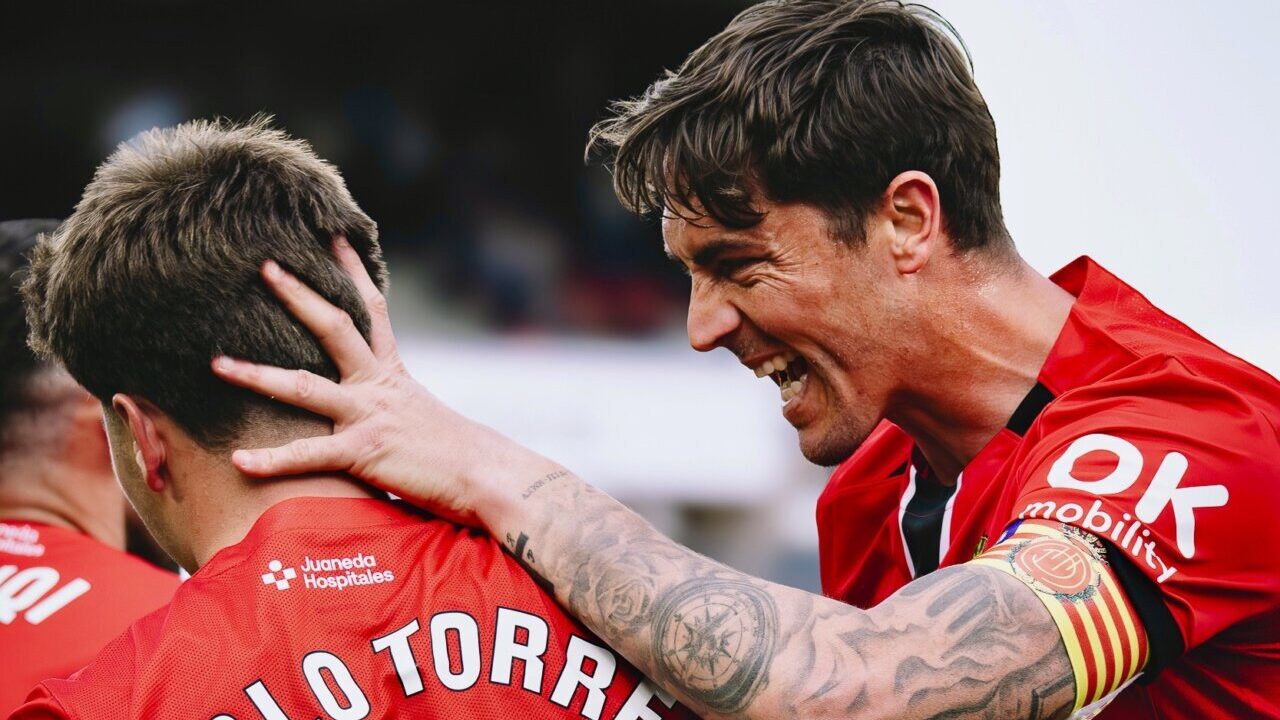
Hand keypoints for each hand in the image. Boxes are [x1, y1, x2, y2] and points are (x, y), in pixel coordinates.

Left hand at [211, 236, 554, 527]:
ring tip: (216, 364)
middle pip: (333, 328)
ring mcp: (369, 415)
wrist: (484, 476)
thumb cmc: (454, 454)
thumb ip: (390, 406)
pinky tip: (239, 460)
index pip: (371, 309)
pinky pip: (310, 454)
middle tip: (263, 266)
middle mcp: (378, 385)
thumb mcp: (420, 417)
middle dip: (297, 296)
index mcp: (392, 373)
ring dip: (256, 375)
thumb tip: (377, 408)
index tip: (331, 235)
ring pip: (303, 388)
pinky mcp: (365, 452)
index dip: (350, 271)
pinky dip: (273, 459)